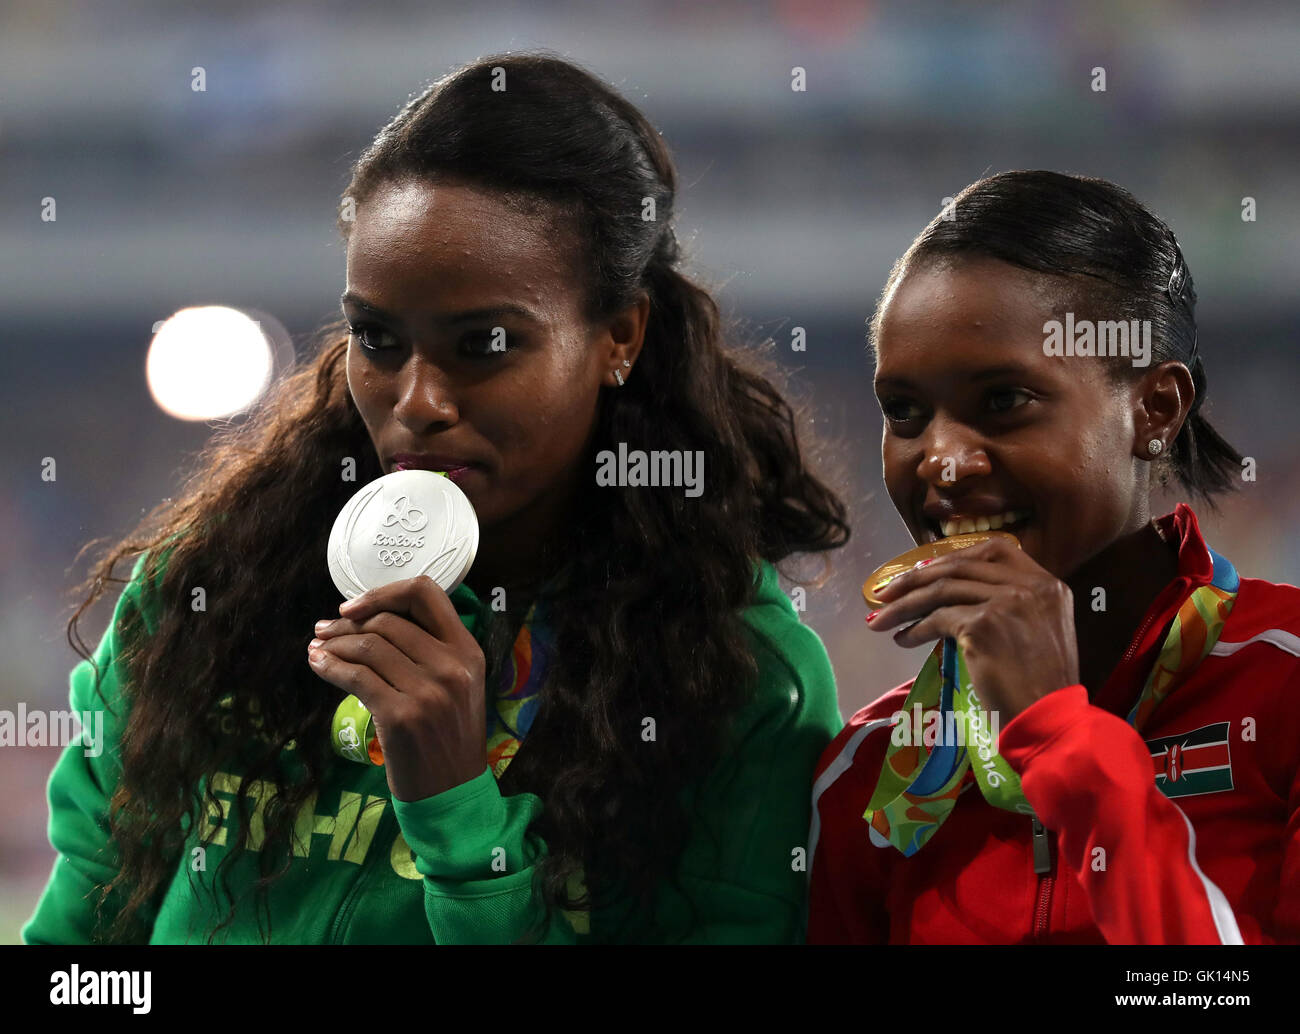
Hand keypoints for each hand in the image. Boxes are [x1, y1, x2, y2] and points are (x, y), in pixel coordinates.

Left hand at [308, 575, 487, 801]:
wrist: (453, 793)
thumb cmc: (449, 738)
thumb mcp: (457, 687)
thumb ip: (430, 652)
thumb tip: (371, 621)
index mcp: (468, 652)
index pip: (427, 594)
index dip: (384, 593)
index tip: (355, 607)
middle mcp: (451, 666)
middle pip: (387, 621)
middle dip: (347, 623)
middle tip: (323, 631)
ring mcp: (428, 692)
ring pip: (368, 647)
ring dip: (334, 644)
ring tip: (317, 649)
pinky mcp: (401, 717)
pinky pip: (356, 677)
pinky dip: (330, 667)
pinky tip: (318, 666)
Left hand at [867, 536, 1078, 722]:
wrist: (1049, 719)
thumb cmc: (1042, 686)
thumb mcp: (1039, 631)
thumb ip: (1012, 605)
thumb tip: (954, 598)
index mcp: (1047, 584)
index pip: (996, 549)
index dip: (956, 556)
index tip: (925, 569)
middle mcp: (1030, 586)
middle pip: (961, 567)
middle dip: (917, 578)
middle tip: (886, 592)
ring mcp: (1007, 602)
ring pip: (943, 590)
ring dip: (905, 605)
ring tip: (881, 619)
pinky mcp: (984, 624)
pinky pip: (938, 619)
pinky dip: (914, 629)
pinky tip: (903, 639)